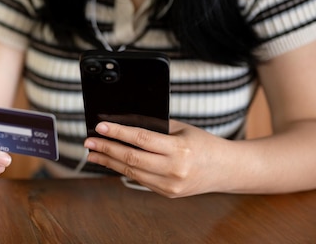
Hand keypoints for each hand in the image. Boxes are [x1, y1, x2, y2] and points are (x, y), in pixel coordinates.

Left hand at [84, 120, 228, 197]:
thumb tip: (122, 122)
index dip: (118, 133)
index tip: (100, 127)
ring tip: (93, 153)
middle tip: (89, 141)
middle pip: (132, 158)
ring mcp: (170, 185)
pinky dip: (123, 169)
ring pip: (132, 172)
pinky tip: (111, 161)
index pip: (141, 140)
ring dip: (109, 162)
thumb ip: (154, 127)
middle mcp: (174, 170)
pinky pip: (140, 179)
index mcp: (179, 150)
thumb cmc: (202, 143)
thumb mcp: (181, 129)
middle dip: (107, 149)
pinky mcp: (167, 193)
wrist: (225, 169)